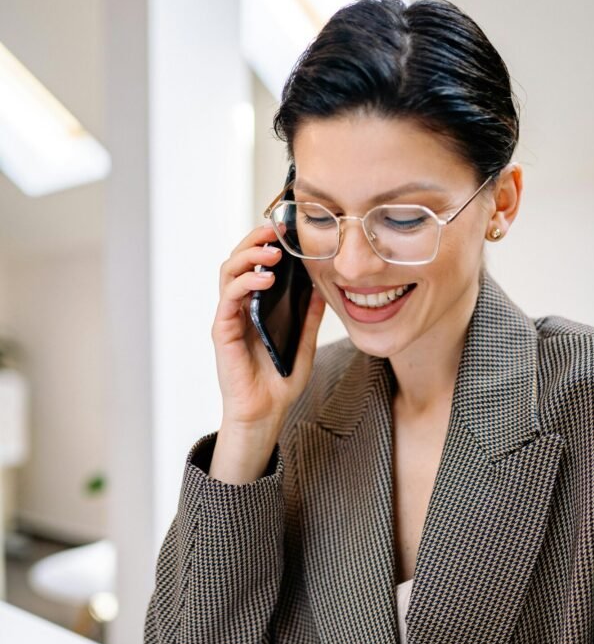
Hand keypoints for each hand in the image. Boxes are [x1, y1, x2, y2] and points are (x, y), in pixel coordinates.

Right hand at [212, 225, 324, 429]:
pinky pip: (229, 298)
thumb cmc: (279, 383)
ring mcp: (229, 317)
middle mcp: (239, 308)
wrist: (265, 413)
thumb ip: (309, 317)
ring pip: (229, 272)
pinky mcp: (223, 330)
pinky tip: (266, 279)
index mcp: (256, 307)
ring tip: (273, 253)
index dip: (266, 244)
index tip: (286, 231)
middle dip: (255, 240)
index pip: (255, 265)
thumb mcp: (304, 344)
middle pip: (238, 260)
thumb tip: (320, 288)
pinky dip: (245, 282)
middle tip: (275, 230)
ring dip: (249, 256)